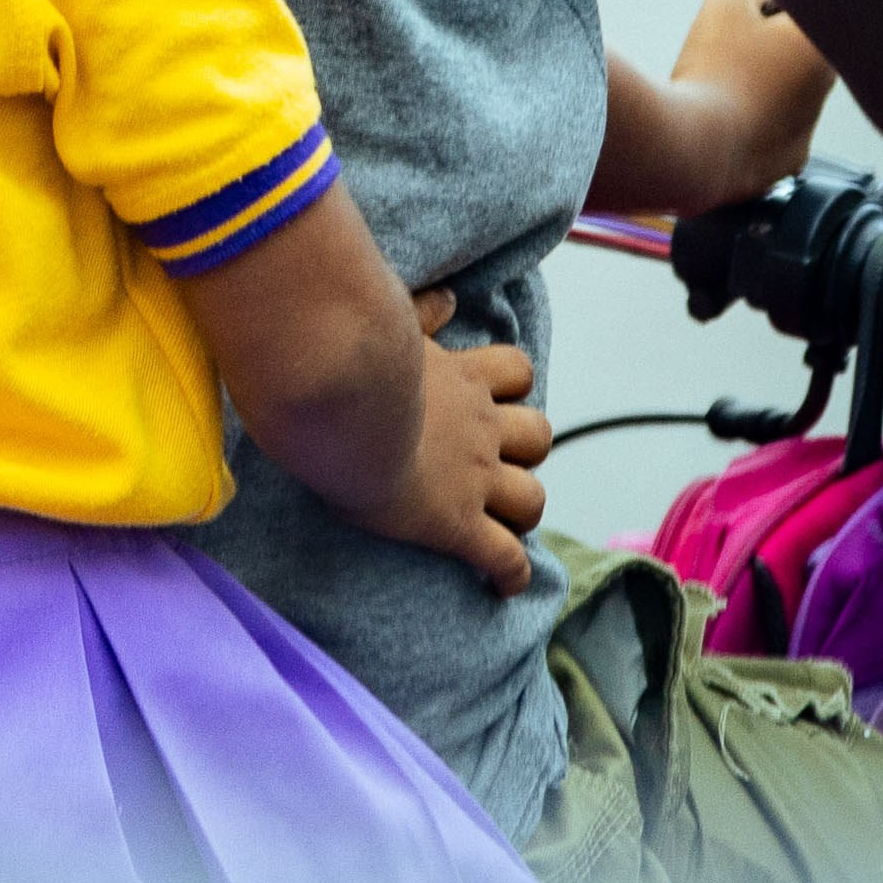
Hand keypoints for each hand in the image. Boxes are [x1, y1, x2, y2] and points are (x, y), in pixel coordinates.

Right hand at [379, 321, 552, 595]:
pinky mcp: (458, 524)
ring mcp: (475, 479)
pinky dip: (510, 573)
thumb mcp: (393, 322)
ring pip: (531, 499)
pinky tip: (501, 585)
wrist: (345, 405)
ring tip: (502, 519)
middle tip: (495, 459)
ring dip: (521, 508)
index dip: (512, 386)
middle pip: (537, 437)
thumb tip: (449, 297)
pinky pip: (504, 558)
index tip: (497, 399)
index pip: (515, 371)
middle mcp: (480, 428)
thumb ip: (422, 311)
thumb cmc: (359, 359)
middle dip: (525, 449)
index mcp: (465, 378)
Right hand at [666, 0, 835, 205]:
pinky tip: (717, 116)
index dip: (767, 3)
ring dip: (752, 81)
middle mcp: (824, 96)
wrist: (695, 148)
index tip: (743, 13)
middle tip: (725, 46)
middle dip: (759, 41)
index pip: (803, 7)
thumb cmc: (715, 69)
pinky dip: (745, 119)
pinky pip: (765, 128)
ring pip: (777, 90)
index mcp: (824, 51)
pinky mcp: (782, 163)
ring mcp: (805, 134)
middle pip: (791, 49)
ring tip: (716, 84)